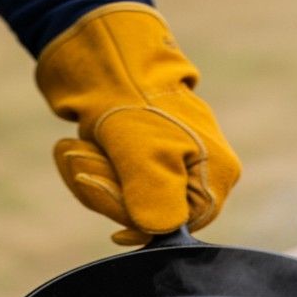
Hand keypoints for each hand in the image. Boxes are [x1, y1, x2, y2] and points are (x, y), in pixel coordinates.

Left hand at [37, 3, 240, 244]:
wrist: (114, 67)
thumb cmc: (135, 106)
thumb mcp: (145, 151)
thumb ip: (154, 194)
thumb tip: (160, 230)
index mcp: (217, 178)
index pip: (174, 227)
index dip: (132, 220)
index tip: (97, 191)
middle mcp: (205, 181)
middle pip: (149, 217)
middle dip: (107, 191)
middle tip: (81, 155)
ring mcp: (180, 174)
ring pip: (129, 206)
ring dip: (95, 179)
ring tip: (79, 147)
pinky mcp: (154, 168)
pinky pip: (118, 192)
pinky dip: (94, 174)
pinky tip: (83, 150)